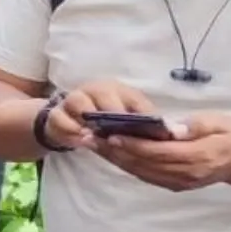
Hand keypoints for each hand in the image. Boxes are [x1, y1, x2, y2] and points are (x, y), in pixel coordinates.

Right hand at [45, 80, 163, 150]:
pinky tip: (81, 142)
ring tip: (94, 138)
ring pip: (77, 103)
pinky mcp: (56, 114)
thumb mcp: (128, 115)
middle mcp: (94, 89)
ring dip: (86, 121)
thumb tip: (174, 134)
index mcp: (116, 89)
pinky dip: (69, 130)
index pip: (127, 96)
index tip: (140, 129)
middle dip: (108, 115)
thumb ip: (145, 121)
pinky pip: (59, 119)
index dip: (135, 113)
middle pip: (100, 94)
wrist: (71, 117)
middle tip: (115, 134)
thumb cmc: (106, 116)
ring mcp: (73, 99)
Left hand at [96, 112, 230, 192]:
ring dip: (115, 159)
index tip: (111, 135)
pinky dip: (126, 165)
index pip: (159, 152)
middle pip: (144, 164)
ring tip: (93, 144)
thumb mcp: (219, 122)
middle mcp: (186, 173)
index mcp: (198, 156)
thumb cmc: (230, 135)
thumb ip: (194, 126)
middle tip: (90, 137)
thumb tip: (170, 129)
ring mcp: (178, 182)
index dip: (133, 145)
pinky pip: (145, 176)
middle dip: (115, 151)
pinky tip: (110, 153)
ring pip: (141, 171)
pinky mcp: (173, 185)